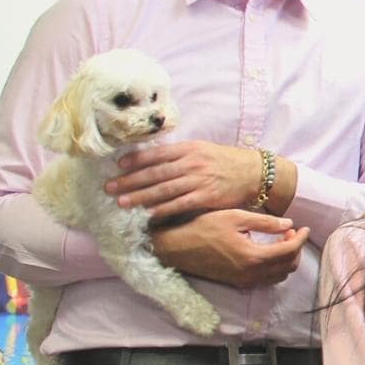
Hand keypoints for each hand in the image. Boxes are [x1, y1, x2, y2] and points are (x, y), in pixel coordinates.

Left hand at [108, 141, 262, 219]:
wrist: (255, 173)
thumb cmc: (226, 162)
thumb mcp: (203, 150)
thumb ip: (179, 155)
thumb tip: (152, 161)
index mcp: (188, 149)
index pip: (156, 154)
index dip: (135, 160)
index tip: (117, 166)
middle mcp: (191, 163)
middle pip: (154, 173)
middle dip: (129, 181)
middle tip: (109, 188)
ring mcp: (198, 180)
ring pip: (163, 189)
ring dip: (140, 196)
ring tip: (121, 202)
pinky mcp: (206, 197)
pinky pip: (179, 205)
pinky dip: (162, 210)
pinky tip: (148, 215)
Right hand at [150, 210, 309, 287]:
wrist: (177, 248)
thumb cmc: (203, 228)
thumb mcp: (235, 217)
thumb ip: (265, 223)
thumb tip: (289, 224)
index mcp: (253, 256)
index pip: (289, 250)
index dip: (300, 238)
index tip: (304, 227)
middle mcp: (251, 274)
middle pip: (288, 266)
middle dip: (294, 248)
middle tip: (289, 231)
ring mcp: (244, 281)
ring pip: (279, 275)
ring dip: (286, 259)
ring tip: (280, 240)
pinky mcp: (238, 283)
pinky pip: (267, 280)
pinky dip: (275, 268)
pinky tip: (268, 252)